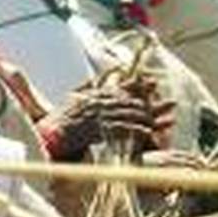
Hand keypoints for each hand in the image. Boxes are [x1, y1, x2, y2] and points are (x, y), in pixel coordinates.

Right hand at [42, 90, 158, 158]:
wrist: (46, 136)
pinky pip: (119, 129)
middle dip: (152, 103)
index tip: (155, 82)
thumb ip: (84, 90)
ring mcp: (94, 116)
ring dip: (149, 117)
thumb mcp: (71, 101)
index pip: (119, 87)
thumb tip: (94, 80)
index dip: (139, 85)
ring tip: (167, 121)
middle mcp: (95, 102)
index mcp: (91, 95)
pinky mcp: (95, 130)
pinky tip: (148, 134)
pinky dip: (134, 131)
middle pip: (130, 100)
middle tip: (172, 103)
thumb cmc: (56, 123)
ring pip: (128, 114)